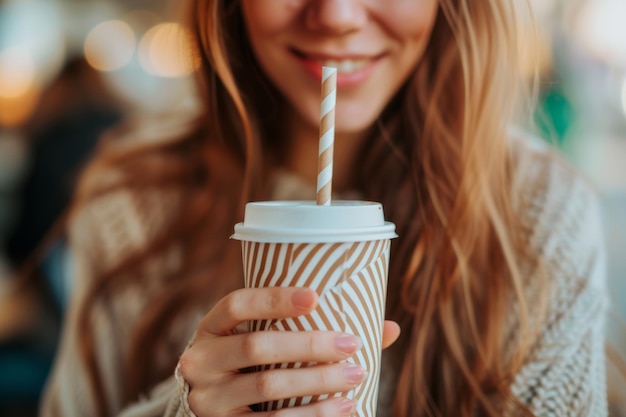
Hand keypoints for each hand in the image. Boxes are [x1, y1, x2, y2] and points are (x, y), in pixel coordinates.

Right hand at [178, 287, 399, 416]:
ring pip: (266, 386)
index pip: (237, 304)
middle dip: (309, 345)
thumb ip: (315, 328)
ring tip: (355, 376)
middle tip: (352, 344)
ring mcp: (207, 398)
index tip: (317, 296)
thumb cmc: (252, 364)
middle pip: (256, 346)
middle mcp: (201, 360)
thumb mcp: (264, 339)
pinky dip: (312, 416)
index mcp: (211, 327)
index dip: (274, 299)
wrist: (212, 408)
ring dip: (316, 382)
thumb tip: (390, 327)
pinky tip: (343, 407)